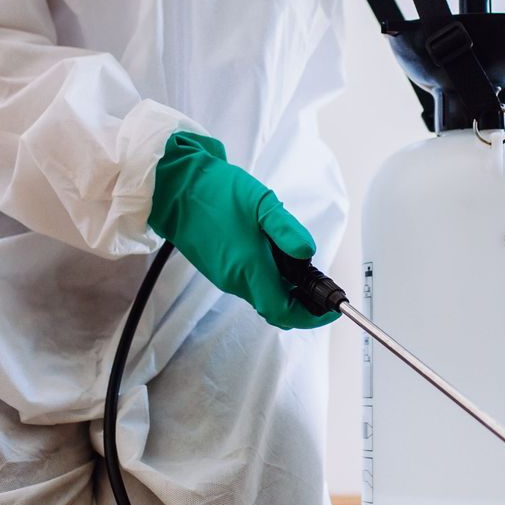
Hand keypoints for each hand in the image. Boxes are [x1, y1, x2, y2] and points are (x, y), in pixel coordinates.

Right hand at [147, 132, 337, 329]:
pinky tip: (273, 257)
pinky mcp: (218, 270)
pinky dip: (268, 280)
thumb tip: (308, 253)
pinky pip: (249, 285)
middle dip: (301, 303)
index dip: (310, 316)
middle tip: (318, 286)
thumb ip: (287, 230)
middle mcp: (236, 281)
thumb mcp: (261, 203)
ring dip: (284, 290)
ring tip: (298, 266)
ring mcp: (224, 277)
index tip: (329, 307)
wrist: (175, 188)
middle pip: (275, 309)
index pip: (284, 312)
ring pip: (262, 297)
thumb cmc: (216, 192)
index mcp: (249, 268)